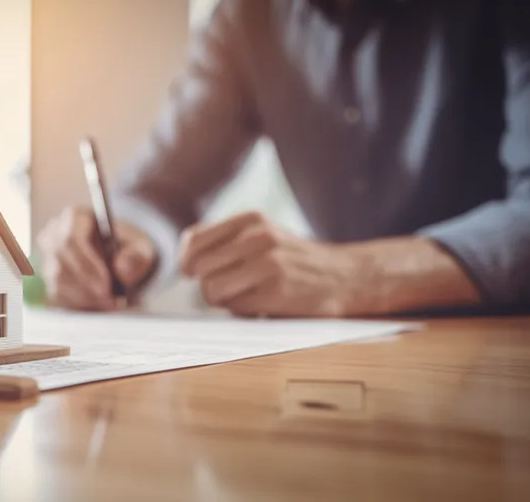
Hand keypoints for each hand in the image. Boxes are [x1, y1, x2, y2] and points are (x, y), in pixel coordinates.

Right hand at [37, 206, 157, 310]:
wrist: (120, 259)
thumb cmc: (128, 248)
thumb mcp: (141, 247)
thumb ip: (137, 256)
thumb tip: (122, 269)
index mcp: (74, 217)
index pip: (70, 238)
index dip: (86, 264)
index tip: (106, 286)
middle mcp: (54, 235)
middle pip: (61, 264)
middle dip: (87, 287)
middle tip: (111, 302)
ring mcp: (48, 259)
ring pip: (58, 283)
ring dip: (86, 298)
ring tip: (112, 304)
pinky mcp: (49, 281)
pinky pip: (59, 297)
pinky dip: (81, 304)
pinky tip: (101, 305)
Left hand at [178, 211, 360, 316]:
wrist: (344, 276)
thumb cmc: (293, 259)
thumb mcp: (262, 234)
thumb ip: (225, 240)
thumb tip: (184, 262)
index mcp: (251, 220)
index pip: (194, 241)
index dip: (187, 262)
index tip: (192, 273)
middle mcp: (259, 236)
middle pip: (201, 268)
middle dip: (206, 284)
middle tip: (226, 288)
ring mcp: (269, 263)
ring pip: (212, 289)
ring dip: (222, 300)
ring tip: (243, 296)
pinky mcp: (277, 291)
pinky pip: (234, 306)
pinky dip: (240, 310)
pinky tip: (259, 304)